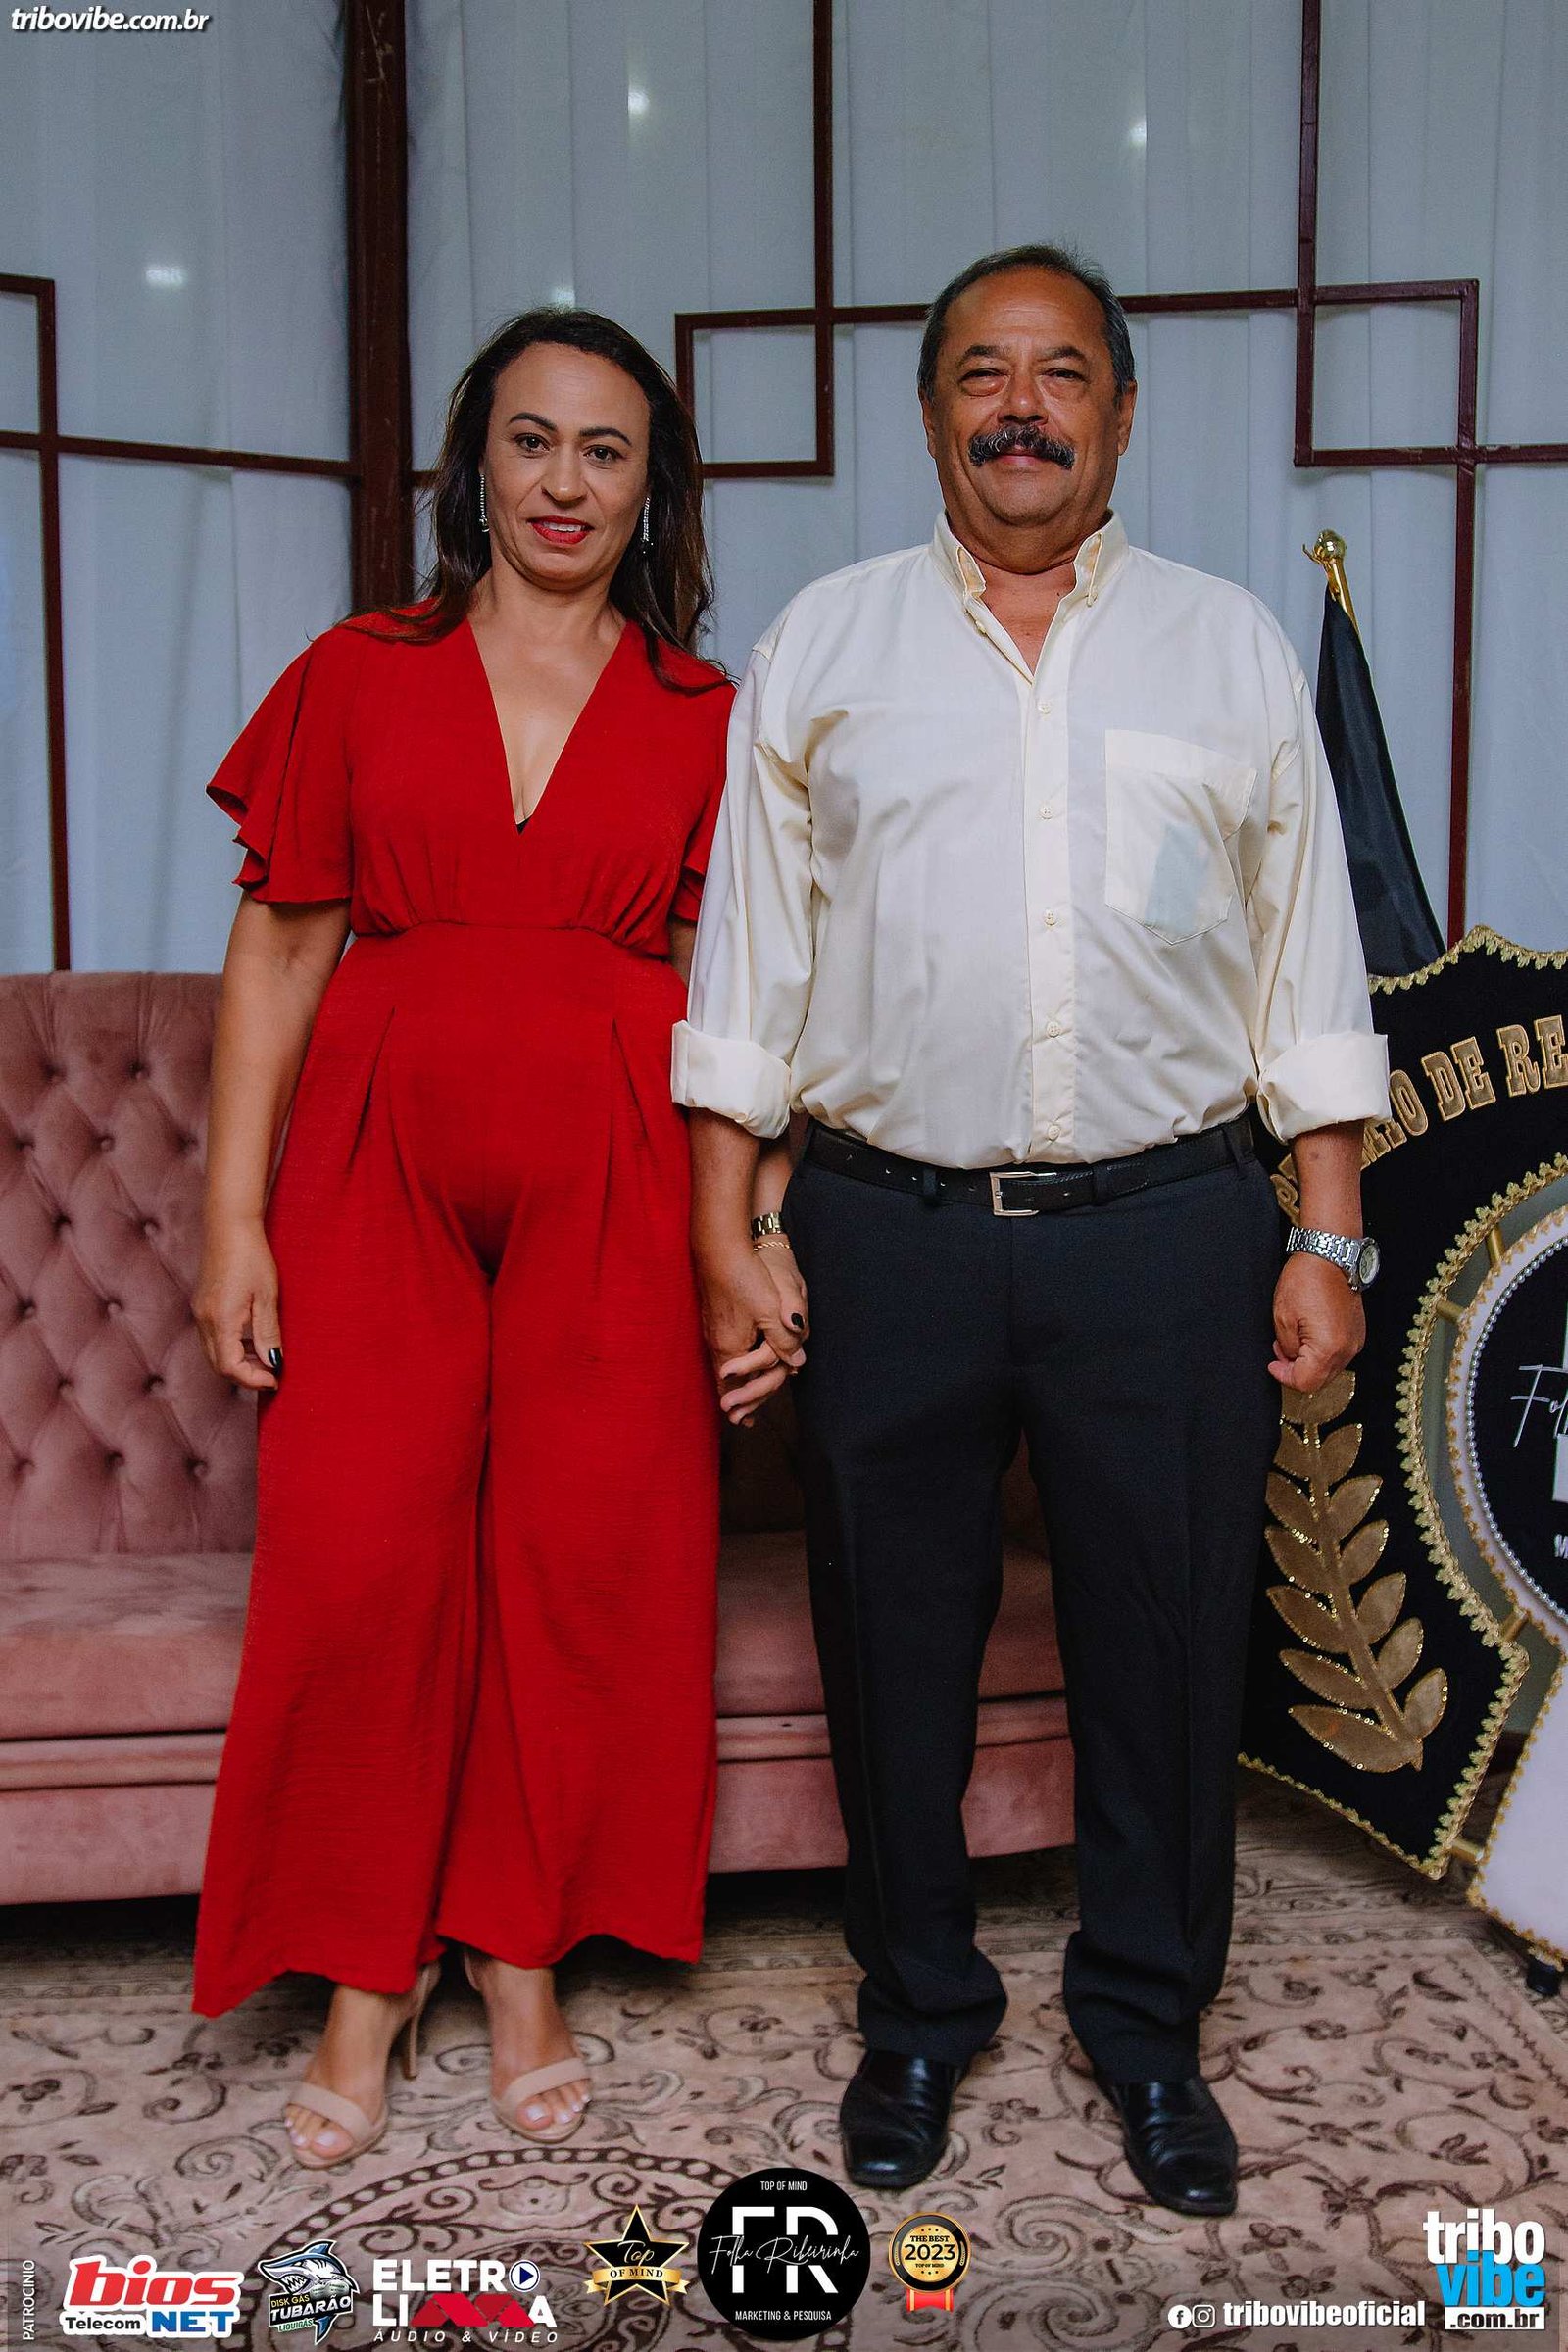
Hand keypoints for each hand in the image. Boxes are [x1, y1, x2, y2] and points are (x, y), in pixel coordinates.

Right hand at [193, 1217, 282, 1390]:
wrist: (228, 1226)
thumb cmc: (252, 1256)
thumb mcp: (267, 1296)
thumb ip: (268, 1333)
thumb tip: (273, 1363)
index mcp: (220, 1320)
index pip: (230, 1367)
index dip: (253, 1379)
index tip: (275, 1379)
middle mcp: (204, 1319)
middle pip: (219, 1364)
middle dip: (246, 1375)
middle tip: (272, 1374)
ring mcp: (200, 1312)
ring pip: (215, 1352)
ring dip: (239, 1361)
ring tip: (267, 1358)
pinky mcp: (202, 1305)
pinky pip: (213, 1337)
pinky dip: (232, 1346)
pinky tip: (253, 1340)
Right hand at [696, 1245, 806, 1427]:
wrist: (719, 1248)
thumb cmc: (745, 1278)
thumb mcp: (770, 1311)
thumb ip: (784, 1341)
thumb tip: (797, 1365)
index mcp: (730, 1346)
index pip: (734, 1386)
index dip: (743, 1404)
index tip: (746, 1424)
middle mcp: (717, 1342)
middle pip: (726, 1380)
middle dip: (736, 1398)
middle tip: (740, 1418)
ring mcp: (712, 1328)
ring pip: (723, 1363)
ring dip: (733, 1380)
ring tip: (737, 1392)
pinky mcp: (713, 1315)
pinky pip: (722, 1347)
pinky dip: (731, 1360)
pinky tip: (734, 1355)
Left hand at [1269, 1251, 1365, 1391]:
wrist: (1330, 1257)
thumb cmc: (1306, 1280)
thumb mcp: (1283, 1317)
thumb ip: (1287, 1348)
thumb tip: (1290, 1360)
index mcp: (1328, 1348)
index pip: (1305, 1382)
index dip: (1284, 1376)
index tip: (1273, 1365)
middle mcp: (1347, 1349)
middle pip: (1320, 1380)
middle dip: (1296, 1370)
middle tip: (1280, 1351)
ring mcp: (1355, 1341)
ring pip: (1329, 1369)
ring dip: (1309, 1362)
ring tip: (1294, 1339)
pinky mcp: (1357, 1333)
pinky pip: (1338, 1354)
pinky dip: (1322, 1352)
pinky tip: (1309, 1335)